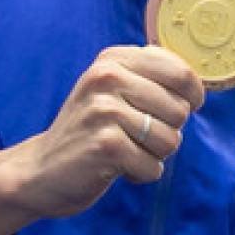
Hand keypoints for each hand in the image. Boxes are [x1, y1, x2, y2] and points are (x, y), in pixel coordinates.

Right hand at [0, 45, 205, 234]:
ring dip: (154, 155)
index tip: (185, 107)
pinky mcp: (106, 145)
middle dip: (168, 132)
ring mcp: (105, 111)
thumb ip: (147, 77)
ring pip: (170, 141)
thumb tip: (194, 81)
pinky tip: (116, 167)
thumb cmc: (87, 132)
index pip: (181, 73)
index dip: (192, 97)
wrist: (40, 170)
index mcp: (113, 60)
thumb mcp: (110, 90)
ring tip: (125, 151)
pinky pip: (153, 166)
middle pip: (180, 110)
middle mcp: (107, 78)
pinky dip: (141, 174)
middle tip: (136, 136)